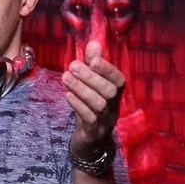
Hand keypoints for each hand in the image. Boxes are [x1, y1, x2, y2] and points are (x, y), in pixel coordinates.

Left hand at [63, 40, 125, 158]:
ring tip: (66, 77)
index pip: (119, 80)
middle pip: (109, 91)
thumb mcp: (92, 85)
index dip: (108, 69)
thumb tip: (94, 42)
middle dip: (90, 77)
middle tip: (72, 66)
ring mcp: (106, 121)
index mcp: (116, 94)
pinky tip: (67, 95)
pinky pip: (89, 119)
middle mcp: (114, 107)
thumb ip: (93, 64)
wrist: (90, 141)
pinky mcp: (93, 132)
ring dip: (81, 89)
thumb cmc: (90, 107)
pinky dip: (78, 105)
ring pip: (99, 104)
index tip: (93, 59)